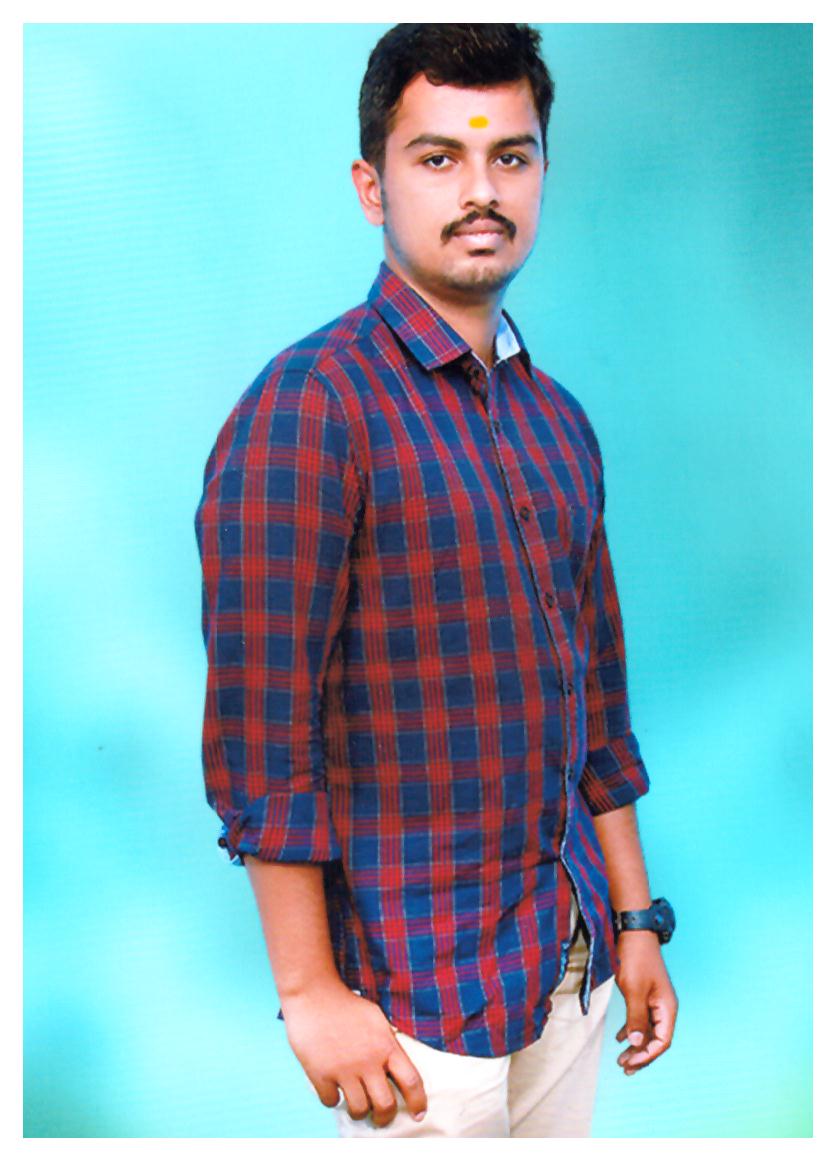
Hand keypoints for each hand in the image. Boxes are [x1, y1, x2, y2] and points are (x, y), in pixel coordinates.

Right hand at [281, 979, 427, 1127]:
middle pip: (385, 1105)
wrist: (314, 993)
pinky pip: (331, 1102)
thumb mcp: (377, 1019)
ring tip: (356, 1105)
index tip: (419, 1115)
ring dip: (359, 1112)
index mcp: (386, 1045)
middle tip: (380, 1117)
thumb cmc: (346, 1005)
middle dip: (385, 1117)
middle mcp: (368, 1060)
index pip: (412, 1081)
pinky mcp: (320, 1073)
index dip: (418, 1102)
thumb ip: (387, 1044)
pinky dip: (333, 1100)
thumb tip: (396, 1069)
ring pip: (359, 1109)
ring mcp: (344, 1069)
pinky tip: (333, 1090)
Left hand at [613, 932, 677, 1075]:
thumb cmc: (635, 958)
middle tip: (623, 1067)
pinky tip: (620, 1037)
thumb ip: (636, 1017)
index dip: (646, 1055)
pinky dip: (632, 1030)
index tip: (628, 1063)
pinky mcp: (644, 994)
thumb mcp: (634, 990)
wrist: (633, 932)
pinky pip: (641, 1018)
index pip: (662, 1041)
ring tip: (621, 1059)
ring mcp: (655, 1000)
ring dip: (636, 1045)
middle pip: (656, 1039)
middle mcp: (664, 1007)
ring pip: (648, 1030)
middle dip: (641, 1055)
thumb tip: (637, 1044)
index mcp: (667, 1008)